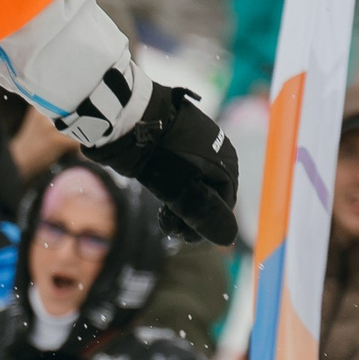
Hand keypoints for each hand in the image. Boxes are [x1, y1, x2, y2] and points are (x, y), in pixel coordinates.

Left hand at [84, 83, 239, 245]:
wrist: (130, 120)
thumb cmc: (160, 156)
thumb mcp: (183, 192)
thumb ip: (205, 216)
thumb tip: (228, 239)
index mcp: (227, 161)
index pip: (224, 204)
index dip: (205, 224)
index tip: (183, 235)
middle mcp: (218, 150)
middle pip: (209, 194)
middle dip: (190, 214)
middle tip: (168, 226)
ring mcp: (199, 143)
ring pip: (194, 183)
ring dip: (180, 203)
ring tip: (162, 213)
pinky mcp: (179, 139)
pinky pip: (182, 169)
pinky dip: (173, 185)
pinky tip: (159, 193)